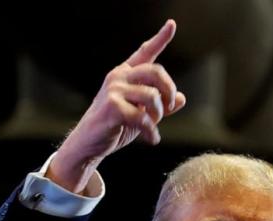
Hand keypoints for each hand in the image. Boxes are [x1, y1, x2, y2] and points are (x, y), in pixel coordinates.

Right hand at [49, 19, 187, 192]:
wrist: (90, 143)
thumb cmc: (115, 126)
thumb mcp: (141, 114)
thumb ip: (160, 105)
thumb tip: (182, 98)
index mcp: (125, 73)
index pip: (145, 52)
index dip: (160, 38)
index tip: (172, 24)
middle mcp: (119, 76)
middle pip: (156, 72)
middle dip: (168, 91)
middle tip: (169, 107)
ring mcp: (114, 90)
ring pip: (152, 96)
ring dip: (158, 115)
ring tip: (153, 127)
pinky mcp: (112, 107)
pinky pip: (143, 117)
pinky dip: (151, 132)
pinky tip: (152, 139)